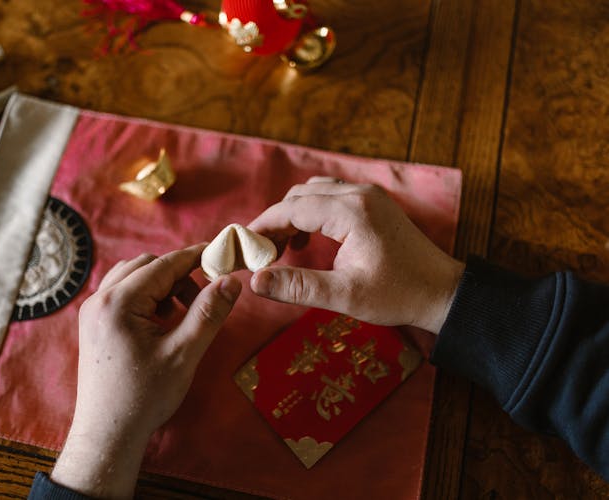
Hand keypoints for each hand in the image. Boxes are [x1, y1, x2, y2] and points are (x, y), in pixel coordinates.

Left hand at [51, 244, 241, 498]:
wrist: (108, 434)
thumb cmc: (145, 397)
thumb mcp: (184, 353)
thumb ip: (208, 312)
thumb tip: (231, 279)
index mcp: (119, 302)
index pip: (164, 264)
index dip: (195, 257)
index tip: (221, 254)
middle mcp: (99, 299)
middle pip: (146, 265)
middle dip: (178, 274)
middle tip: (202, 299)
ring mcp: (92, 311)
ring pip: (133, 277)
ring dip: (161, 285)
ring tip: (181, 314)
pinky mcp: (93, 324)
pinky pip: (121, 293)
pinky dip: (145, 297)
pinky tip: (161, 323)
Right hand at [248, 178, 463, 332]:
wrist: (442, 292)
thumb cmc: (398, 295)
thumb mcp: (344, 295)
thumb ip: (297, 286)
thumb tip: (255, 282)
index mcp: (351, 211)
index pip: (292, 208)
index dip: (263, 226)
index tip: (243, 247)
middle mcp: (359, 193)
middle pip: (300, 195)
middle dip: (275, 220)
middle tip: (262, 253)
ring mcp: (369, 195)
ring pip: (315, 192)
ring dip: (293, 214)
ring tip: (282, 247)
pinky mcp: (374, 202)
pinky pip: (331, 196)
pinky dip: (312, 212)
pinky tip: (307, 238)